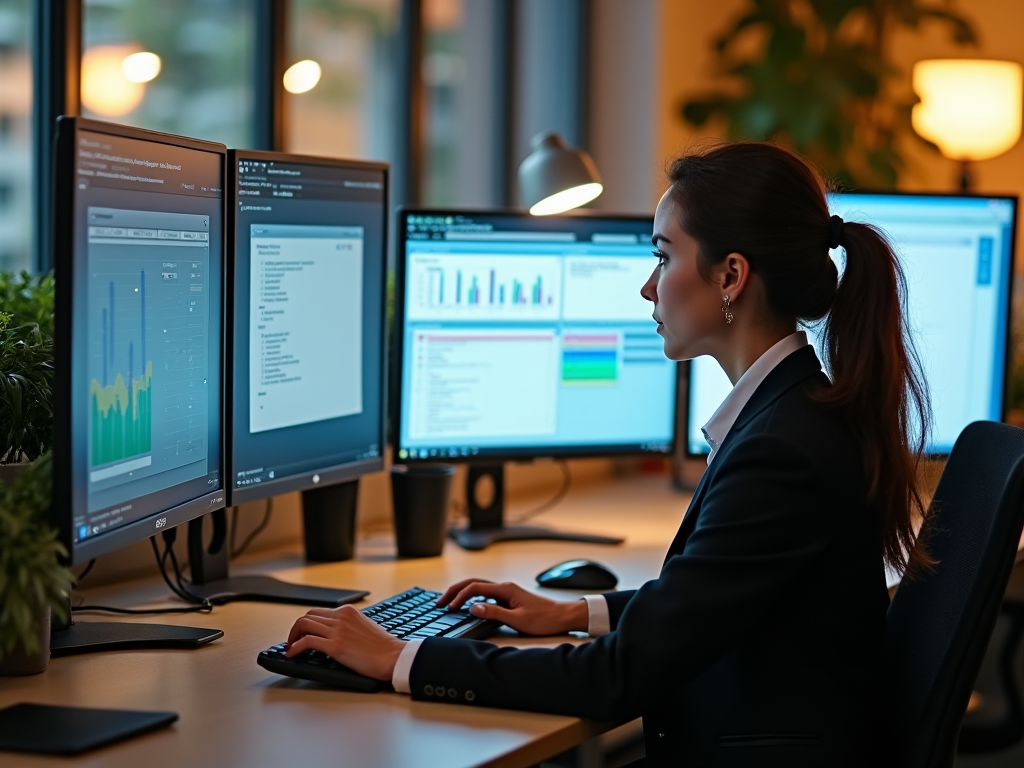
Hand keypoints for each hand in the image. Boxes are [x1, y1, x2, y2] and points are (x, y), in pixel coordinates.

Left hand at [285, 605, 404, 680]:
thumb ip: (348, 625)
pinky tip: (293, 653)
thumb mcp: (364, 626)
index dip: (307, 623)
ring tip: (290, 647)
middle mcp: (341, 617)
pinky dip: (295, 647)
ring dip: (293, 636)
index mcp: (348, 612)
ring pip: (304, 624)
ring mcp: (338, 630)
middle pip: (308, 615)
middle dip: (296, 628)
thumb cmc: (383, 647)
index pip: (319, 612)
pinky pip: (307, 641)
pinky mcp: (335, 646)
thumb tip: (333, 634)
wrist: (392, 657)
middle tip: (293, 640)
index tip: (302, 633)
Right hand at [436, 579, 588, 635]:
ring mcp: (507, 592)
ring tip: (448, 602)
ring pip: (479, 587)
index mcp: (505, 589)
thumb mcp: (518, 620)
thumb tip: (473, 607)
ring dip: (462, 593)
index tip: (449, 607)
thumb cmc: (544, 619)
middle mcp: (505, 587)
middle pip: (474, 583)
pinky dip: (472, 597)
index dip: (460, 596)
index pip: (475, 588)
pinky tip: (468, 604)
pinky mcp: (509, 598)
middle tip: (440, 601)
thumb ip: (494, 613)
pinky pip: (486, 594)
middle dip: (455, 591)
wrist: (563, 617)